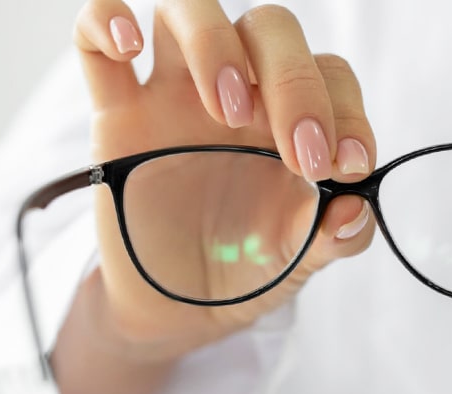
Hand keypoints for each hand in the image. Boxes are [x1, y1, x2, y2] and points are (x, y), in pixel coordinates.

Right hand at [52, 0, 375, 393]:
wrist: (182, 305)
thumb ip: (337, 236)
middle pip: (268, 29)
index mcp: (291, 119)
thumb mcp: (300, 259)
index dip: (347, 110)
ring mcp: (176, 96)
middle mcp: (239, 94)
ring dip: (212, 42)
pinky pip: (94, 44)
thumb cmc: (248, 268)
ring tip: (225, 110)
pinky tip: (129, 48)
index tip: (348, 166)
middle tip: (301, 153)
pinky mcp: (118, 114)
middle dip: (293, 81)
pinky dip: (104, 21)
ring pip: (188, 10)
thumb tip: (357, 208)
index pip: (329, 76)